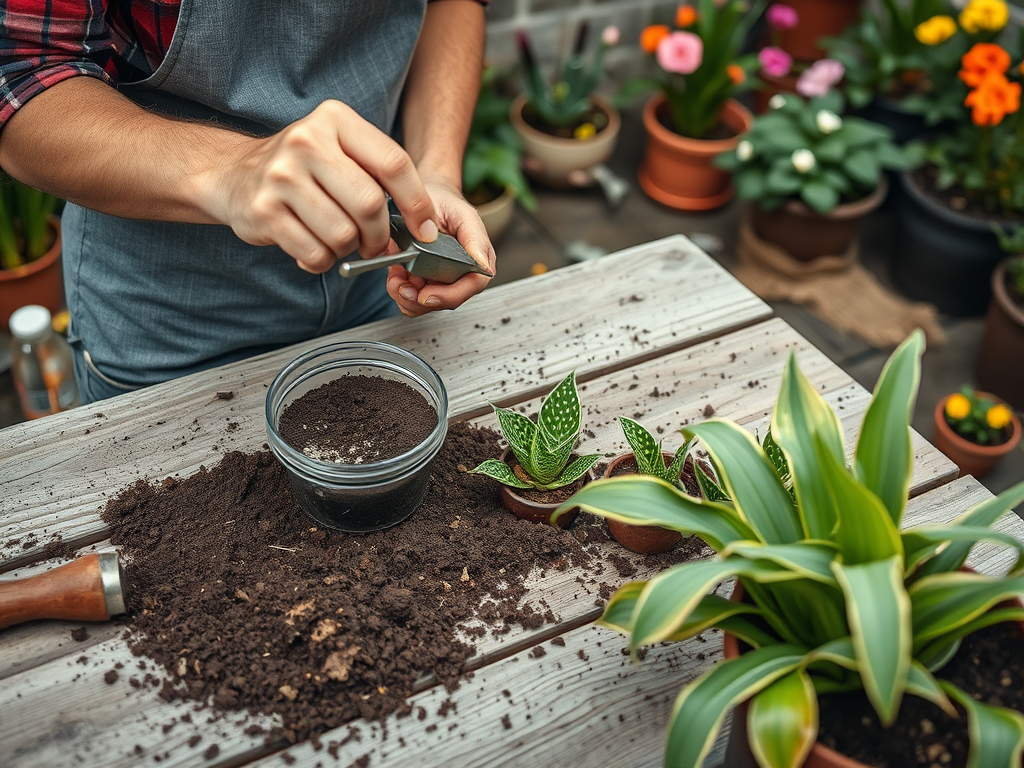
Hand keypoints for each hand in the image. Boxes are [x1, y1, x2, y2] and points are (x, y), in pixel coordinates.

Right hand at [207, 100, 438, 273]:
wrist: (233, 175)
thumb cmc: (304, 169)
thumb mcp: (340, 150)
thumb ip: (379, 174)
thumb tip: (425, 225)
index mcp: (335, 120)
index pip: (393, 163)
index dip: (417, 203)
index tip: (425, 229)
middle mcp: (306, 142)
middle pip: (370, 204)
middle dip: (379, 235)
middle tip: (374, 243)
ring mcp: (281, 177)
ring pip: (344, 234)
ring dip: (349, 249)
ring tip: (338, 240)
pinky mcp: (264, 211)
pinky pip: (316, 253)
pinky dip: (323, 261)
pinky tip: (315, 247)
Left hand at [386, 177, 495, 316]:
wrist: (425, 197)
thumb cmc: (447, 204)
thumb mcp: (464, 215)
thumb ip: (476, 240)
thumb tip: (483, 265)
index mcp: (477, 262)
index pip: (470, 288)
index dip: (448, 296)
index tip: (426, 294)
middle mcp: (461, 275)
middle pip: (445, 301)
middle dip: (420, 299)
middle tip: (402, 286)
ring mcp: (440, 281)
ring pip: (425, 305)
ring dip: (406, 297)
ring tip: (396, 278)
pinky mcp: (421, 281)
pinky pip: (410, 299)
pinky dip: (398, 290)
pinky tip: (395, 275)